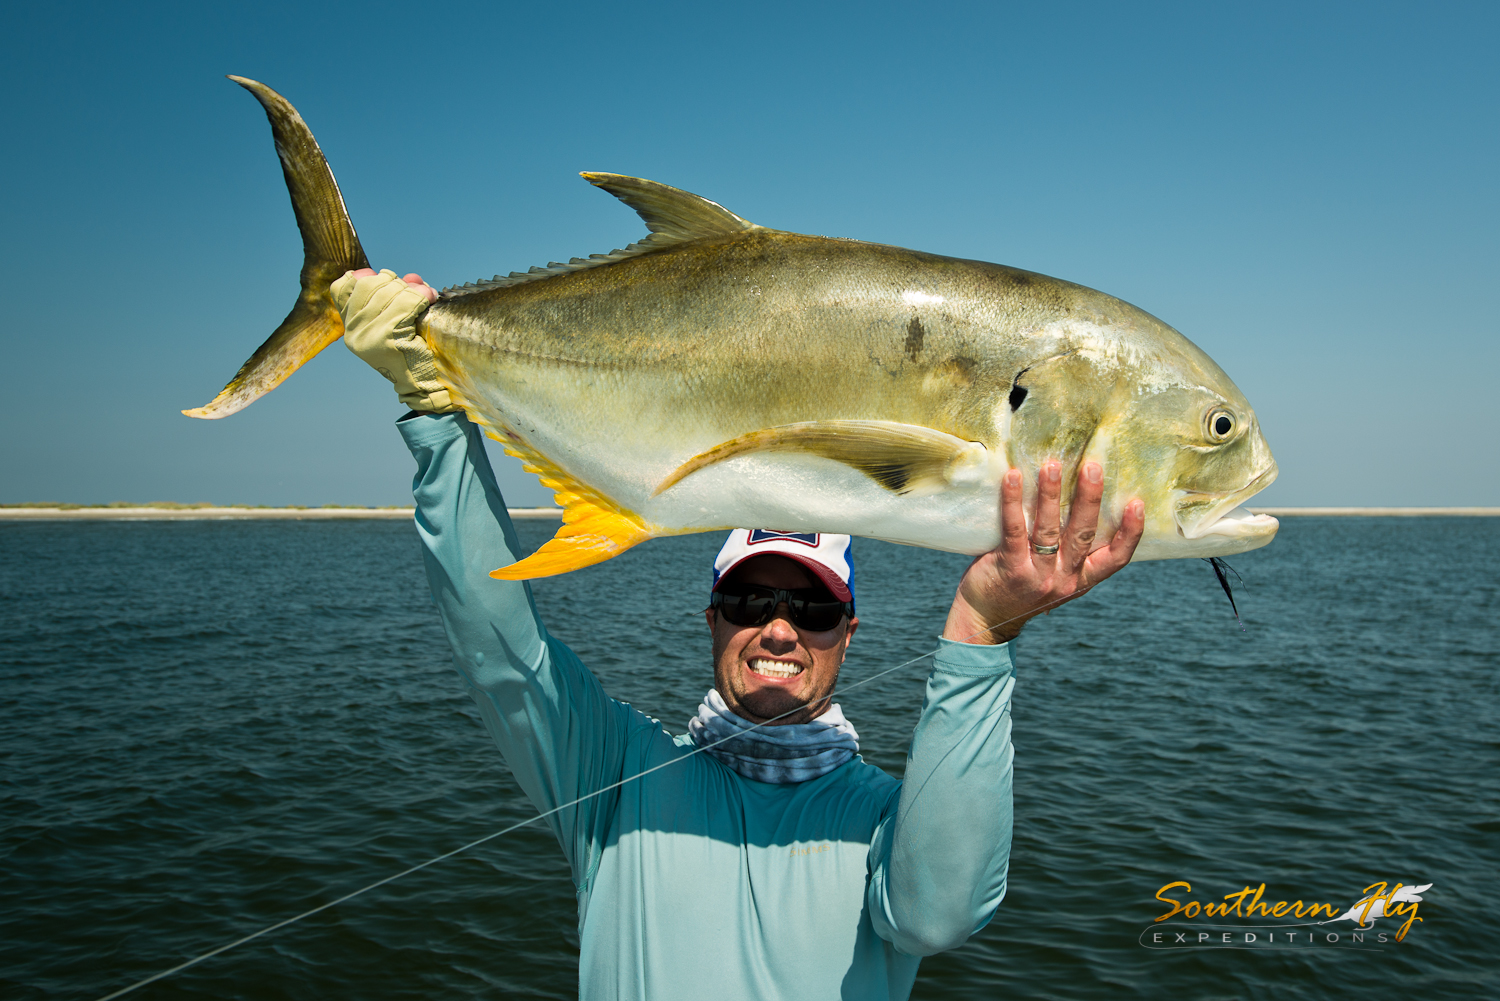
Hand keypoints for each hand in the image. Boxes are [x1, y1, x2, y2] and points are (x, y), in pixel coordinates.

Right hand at [332, 268, 455, 412]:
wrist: (427, 386)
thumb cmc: (416, 351)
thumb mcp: (398, 318)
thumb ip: (398, 296)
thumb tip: (412, 278)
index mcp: (350, 328)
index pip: (343, 286)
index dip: (366, 277)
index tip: (389, 282)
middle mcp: (354, 332)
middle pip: (368, 284)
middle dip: (396, 282)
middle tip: (415, 291)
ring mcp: (368, 336)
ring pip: (388, 291)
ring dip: (412, 290)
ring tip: (426, 296)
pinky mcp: (387, 339)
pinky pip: (404, 304)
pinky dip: (420, 297)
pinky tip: (429, 300)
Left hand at [942, 461, 1144, 643]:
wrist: (986, 619)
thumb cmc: (1021, 587)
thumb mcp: (1055, 576)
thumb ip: (1069, 551)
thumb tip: (1079, 499)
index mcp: (1081, 579)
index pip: (1116, 559)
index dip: (1130, 533)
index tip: (1137, 503)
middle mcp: (1064, 578)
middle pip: (1083, 535)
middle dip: (1090, 499)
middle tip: (1094, 467)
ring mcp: (1037, 575)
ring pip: (1049, 530)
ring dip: (1051, 495)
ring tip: (1052, 466)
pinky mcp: (1010, 569)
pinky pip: (1014, 531)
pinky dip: (1013, 503)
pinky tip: (1012, 478)